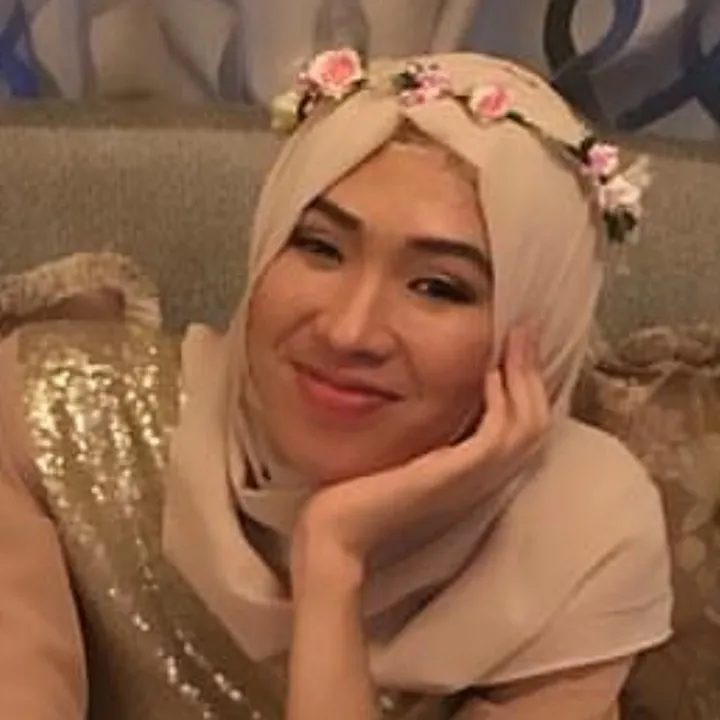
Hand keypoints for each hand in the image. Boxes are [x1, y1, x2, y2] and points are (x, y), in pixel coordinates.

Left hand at [291, 326, 550, 585]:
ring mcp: (473, 478)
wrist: (340, 528)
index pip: (524, 427)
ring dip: (525, 378)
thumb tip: (429, 387)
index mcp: (475, 471)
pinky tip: (489, 373)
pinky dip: (501, 402)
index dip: (528, 385)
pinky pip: (496, 435)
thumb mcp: (408, 451)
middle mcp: (484, 477)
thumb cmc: (365, 489)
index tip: (517, 347)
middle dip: (533, 373)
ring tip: (514, 341)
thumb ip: (428, 430)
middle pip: (536, 423)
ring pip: (526, 426)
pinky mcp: (454, 474)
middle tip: (524, 331)